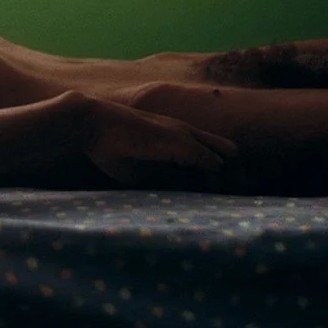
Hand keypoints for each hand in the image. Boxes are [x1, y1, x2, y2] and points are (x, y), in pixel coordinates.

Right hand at [85, 100, 239, 189]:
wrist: (93, 123)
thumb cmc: (110, 147)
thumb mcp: (142, 172)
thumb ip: (163, 181)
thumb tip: (181, 204)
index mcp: (178, 138)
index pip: (216, 155)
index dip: (221, 178)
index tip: (218, 198)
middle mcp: (187, 133)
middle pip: (232, 153)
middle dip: (233, 177)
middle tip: (223, 201)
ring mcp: (186, 136)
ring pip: (230, 157)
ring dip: (226, 180)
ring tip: (218, 203)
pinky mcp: (181, 143)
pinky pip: (213, 164)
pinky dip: (215, 181)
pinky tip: (205, 198)